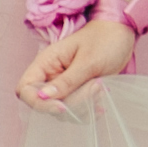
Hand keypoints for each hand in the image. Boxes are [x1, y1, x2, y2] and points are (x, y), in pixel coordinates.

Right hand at [16, 11, 138, 112]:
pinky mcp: (78, 93)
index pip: (25, 89)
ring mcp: (64, 87)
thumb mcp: (88, 61)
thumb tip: (42, 97)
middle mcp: (51, 77)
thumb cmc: (105, 40)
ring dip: (84, 106)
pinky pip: (77, 112)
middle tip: (97, 86)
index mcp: (46, 63)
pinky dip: (90, 111)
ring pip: (64, 111)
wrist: (122, 34)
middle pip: (47, 103)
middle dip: (73, 103)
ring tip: (102, 87)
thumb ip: (67, 81)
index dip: (38, 102)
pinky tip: (102, 105)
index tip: (62, 107)